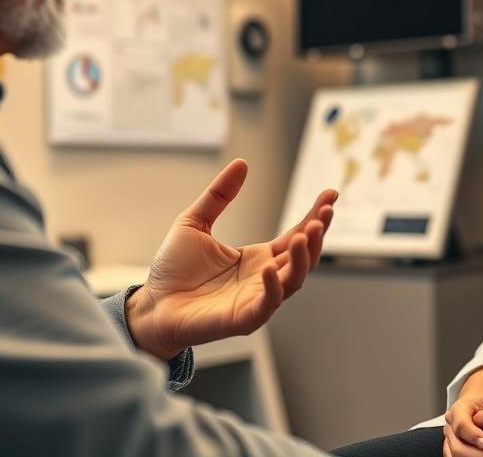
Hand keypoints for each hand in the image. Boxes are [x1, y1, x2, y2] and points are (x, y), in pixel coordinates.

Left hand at [126, 159, 336, 359]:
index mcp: (258, 257)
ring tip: (306, 234)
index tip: (331, 194)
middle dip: (318, 235)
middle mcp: (264, 278)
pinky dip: (273, 288)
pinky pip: (266, 305)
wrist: (152, 303)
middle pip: (303, 257)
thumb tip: (242, 164)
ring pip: (293, 280)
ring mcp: (256, 299)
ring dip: (303, 259)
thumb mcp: (195, 221)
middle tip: (325, 212)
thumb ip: (219, 195)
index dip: (314, 216)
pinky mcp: (243, 318)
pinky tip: (272, 268)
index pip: (296, 235)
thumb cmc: (173, 269)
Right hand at [444, 367, 482, 453]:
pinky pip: (453, 454)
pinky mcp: (452, 441)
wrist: (478, 395)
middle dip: (470, 449)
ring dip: (466, 454)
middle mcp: (452, 419)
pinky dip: (465, 456)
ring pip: (452, 449)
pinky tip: (479, 456)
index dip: (473, 435)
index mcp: (461, 406)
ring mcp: (450, 431)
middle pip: (455, 440)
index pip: (462, 424)